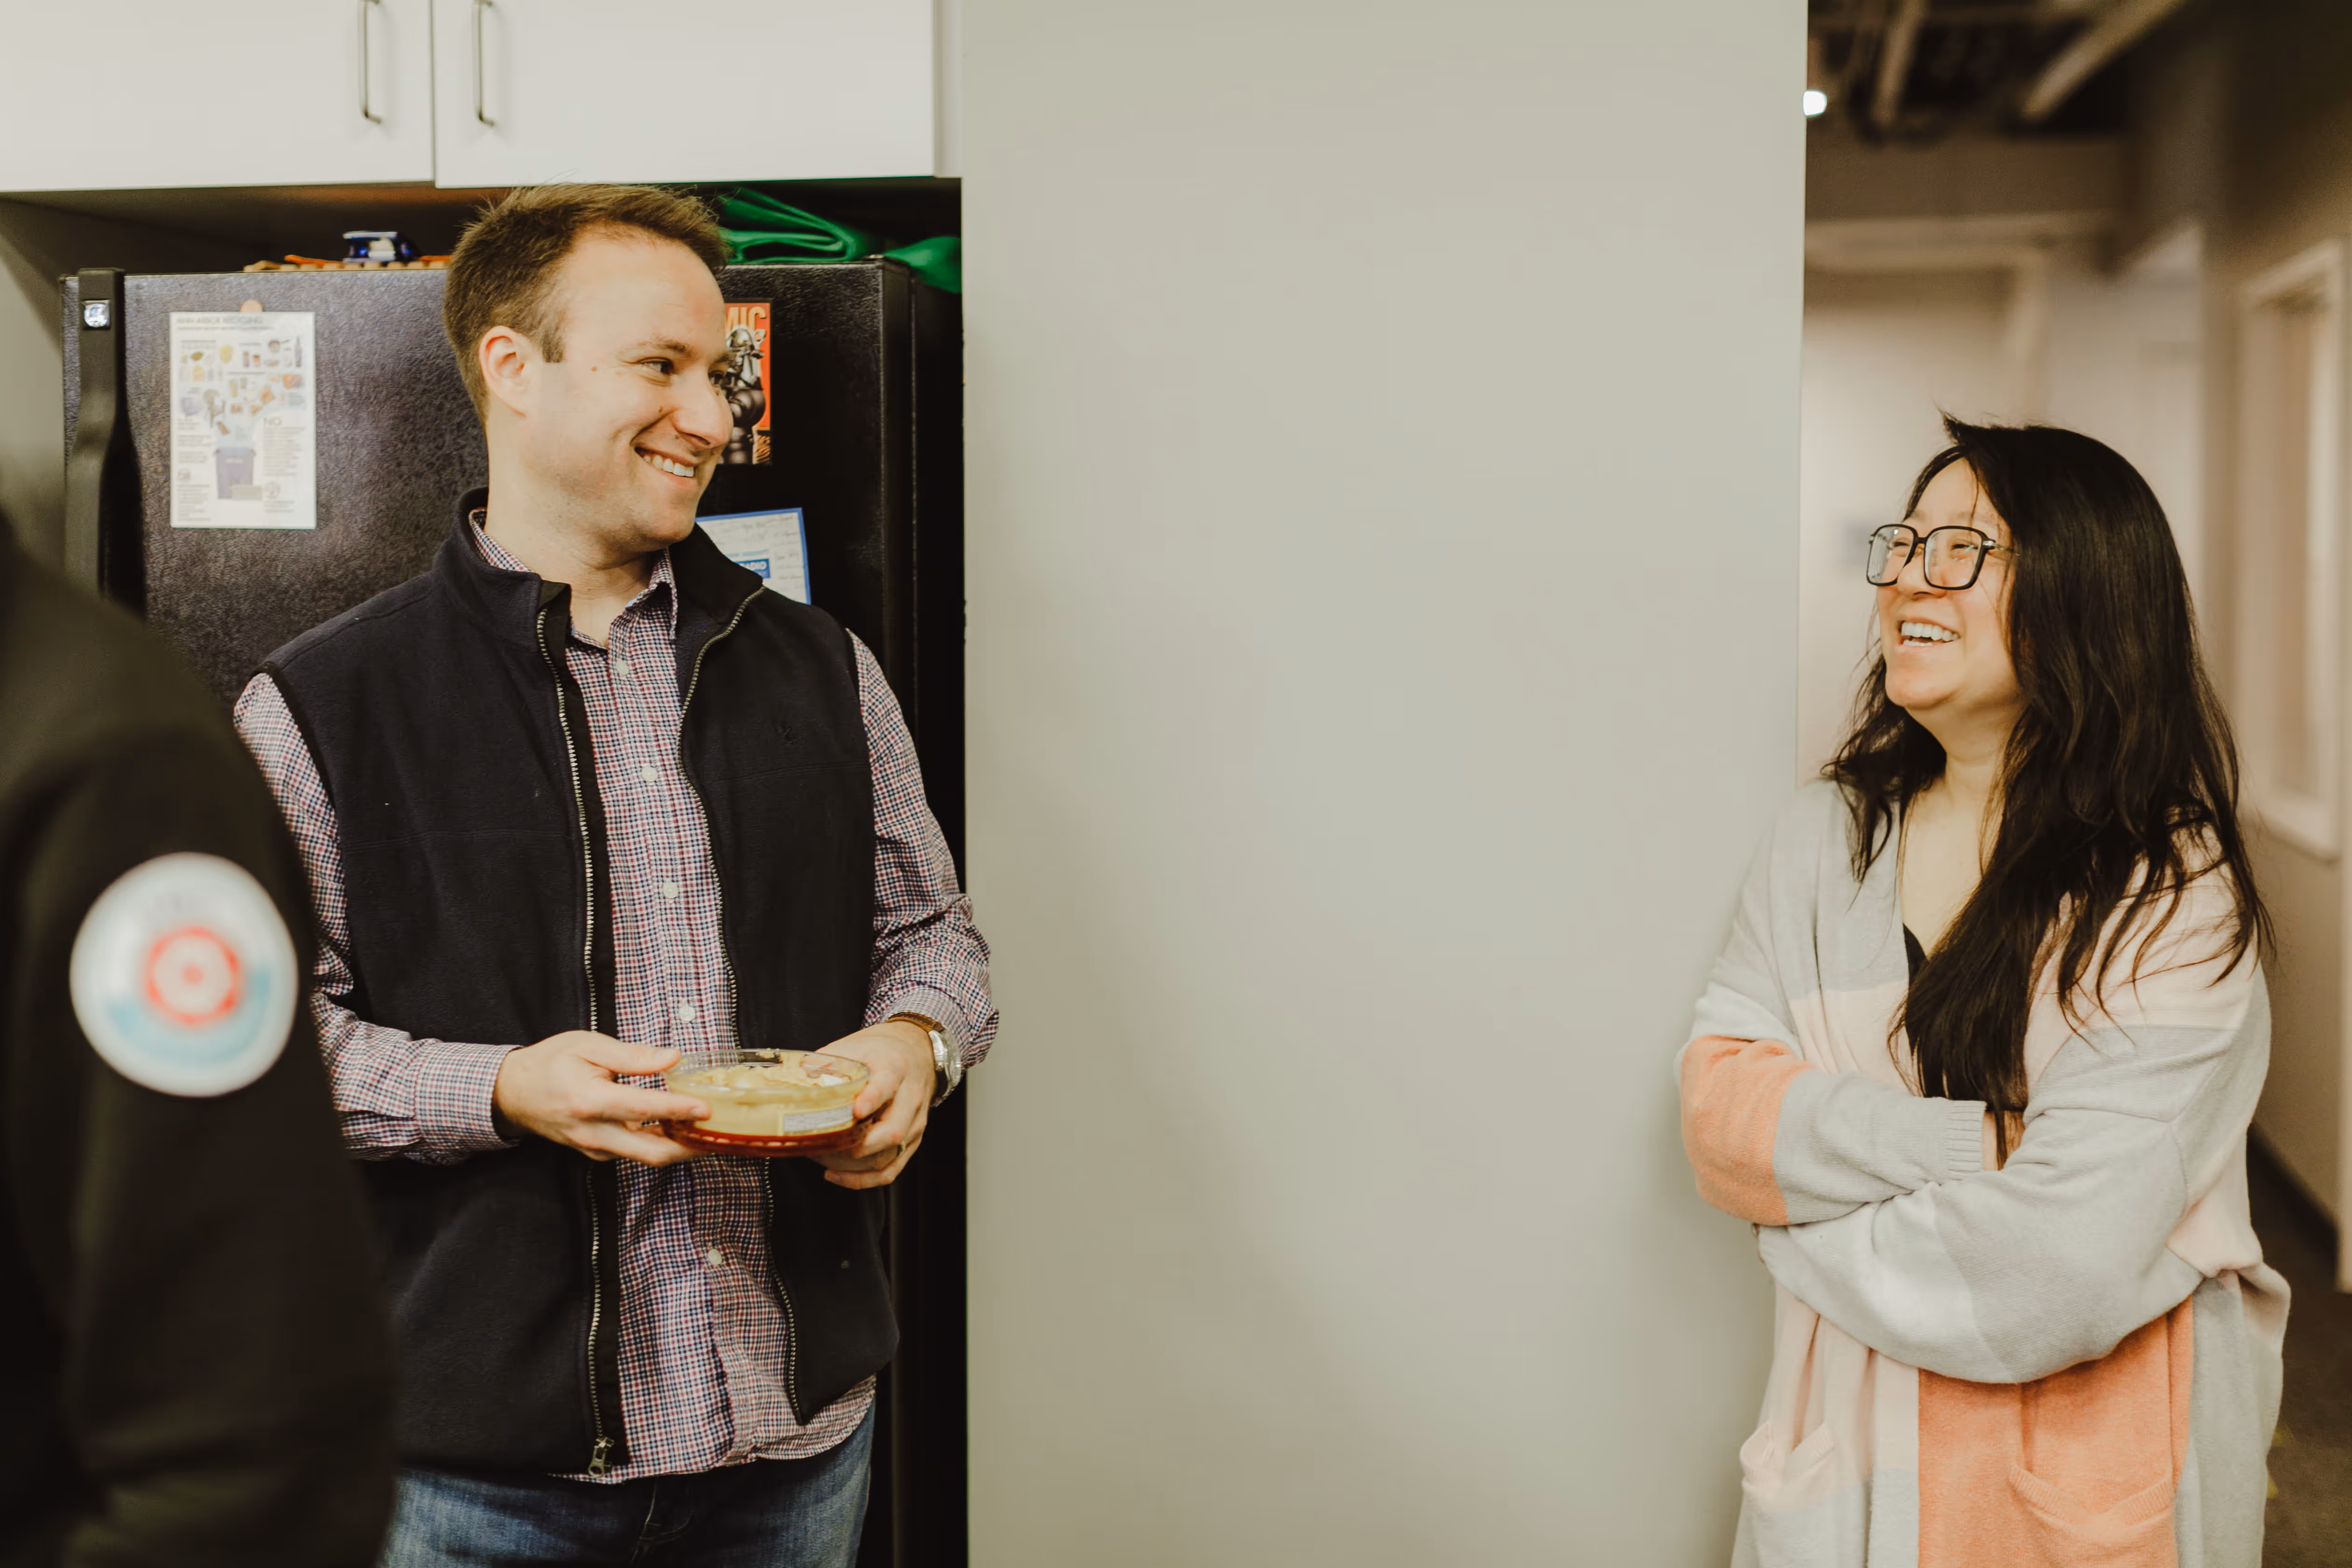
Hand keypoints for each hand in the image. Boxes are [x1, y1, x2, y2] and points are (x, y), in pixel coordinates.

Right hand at [492, 1030, 710, 1165]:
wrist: (514, 1093)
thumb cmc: (551, 1063)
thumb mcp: (588, 1046)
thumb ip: (632, 1055)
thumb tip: (672, 1057)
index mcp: (589, 1101)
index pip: (643, 1109)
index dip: (678, 1110)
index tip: (707, 1108)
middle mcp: (593, 1133)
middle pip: (651, 1152)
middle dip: (690, 1147)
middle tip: (719, 1132)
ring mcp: (595, 1148)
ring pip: (646, 1157)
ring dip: (679, 1147)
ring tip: (709, 1130)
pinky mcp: (597, 1153)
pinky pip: (635, 1154)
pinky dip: (661, 1144)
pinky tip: (680, 1128)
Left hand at [808, 1019, 935, 1189]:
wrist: (917, 1051)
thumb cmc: (883, 1049)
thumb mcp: (856, 1044)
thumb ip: (826, 1061)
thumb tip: (793, 1078)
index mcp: (895, 1069)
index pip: (887, 1086)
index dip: (871, 1100)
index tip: (854, 1112)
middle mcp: (910, 1098)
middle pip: (891, 1131)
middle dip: (855, 1147)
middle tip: (822, 1146)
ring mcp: (915, 1122)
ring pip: (890, 1155)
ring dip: (854, 1166)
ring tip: (823, 1160)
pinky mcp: (913, 1140)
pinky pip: (892, 1169)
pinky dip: (864, 1179)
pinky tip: (838, 1175)